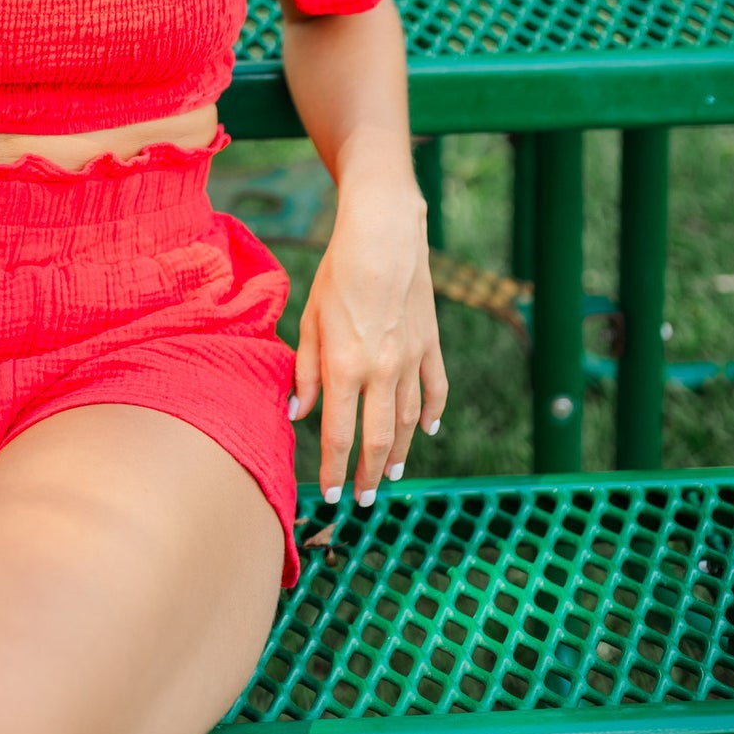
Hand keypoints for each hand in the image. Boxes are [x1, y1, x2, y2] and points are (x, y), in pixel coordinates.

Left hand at [290, 182, 447, 506]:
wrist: (384, 235)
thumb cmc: (338, 274)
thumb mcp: (310, 320)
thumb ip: (305, 371)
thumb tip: (298, 413)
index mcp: (344, 368)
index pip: (338, 435)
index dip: (333, 470)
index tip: (330, 496)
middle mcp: (381, 372)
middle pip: (379, 439)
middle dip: (370, 474)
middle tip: (365, 499)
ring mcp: (411, 360)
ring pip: (409, 422)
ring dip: (401, 451)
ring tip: (393, 472)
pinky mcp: (430, 345)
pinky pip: (435, 390)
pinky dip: (433, 414)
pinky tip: (428, 430)